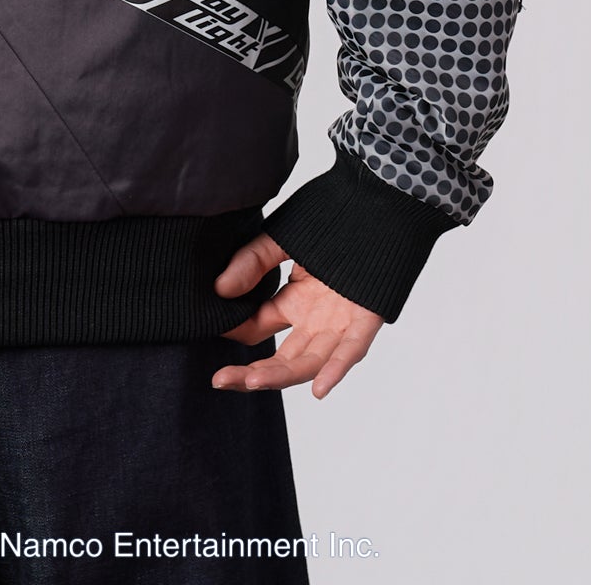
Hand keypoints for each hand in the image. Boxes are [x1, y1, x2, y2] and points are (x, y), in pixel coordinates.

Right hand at [210, 232, 384, 398]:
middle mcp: (315, 321)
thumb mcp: (282, 238)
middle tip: (219, 380)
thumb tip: (219, 289)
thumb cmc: (333, 218)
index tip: (209, 327)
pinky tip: (319, 388)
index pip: (256, 328)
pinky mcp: (366, 319)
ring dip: (281, 375)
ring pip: (310, 361)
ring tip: (251, 380)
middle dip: (250, 374)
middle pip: (281, 359)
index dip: (233, 330)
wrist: (381, 202)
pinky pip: (351, 350)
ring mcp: (340, 324)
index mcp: (295, 302)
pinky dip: (335, 370)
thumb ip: (252, 261)